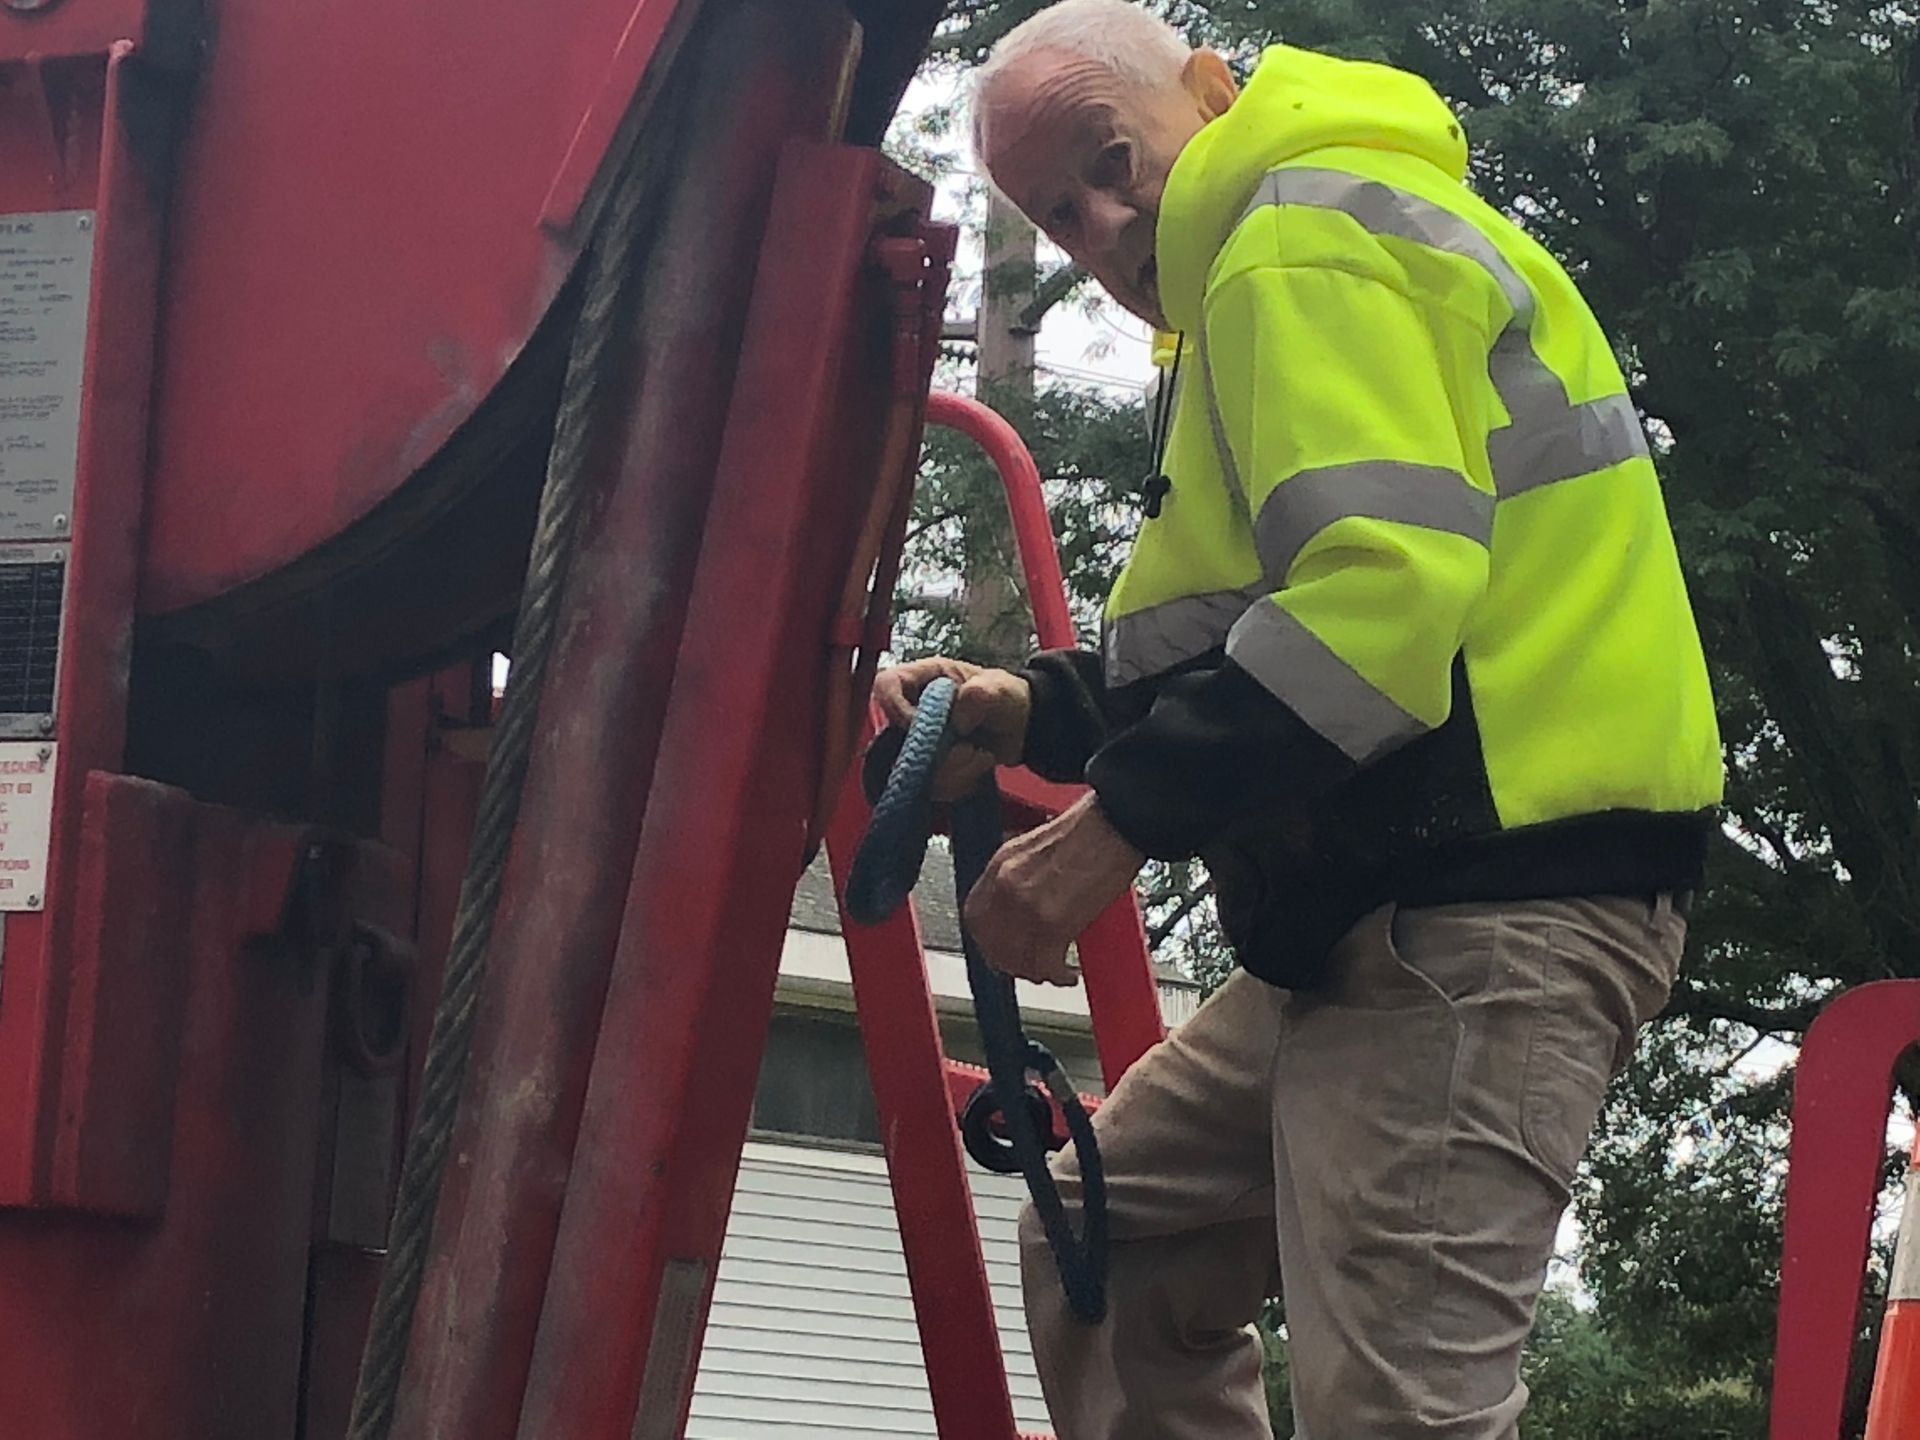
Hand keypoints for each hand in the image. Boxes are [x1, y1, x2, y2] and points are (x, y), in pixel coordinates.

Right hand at [873, 656, 1031, 800]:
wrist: (1021, 728)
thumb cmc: (1006, 697)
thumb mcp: (1000, 689)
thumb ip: (981, 693)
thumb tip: (959, 717)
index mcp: (925, 677)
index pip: (886, 685)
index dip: (894, 706)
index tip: (920, 723)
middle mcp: (914, 708)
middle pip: (892, 736)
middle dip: (933, 751)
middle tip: (966, 749)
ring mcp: (920, 740)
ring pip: (912, 767)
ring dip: (951, 770)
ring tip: (978, 755)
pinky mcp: (929, 766)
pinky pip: (929, 785)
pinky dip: (957, 782)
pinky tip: (977, 765)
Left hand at [963, 793, 1144, 985]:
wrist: (1115, 826)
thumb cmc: (1088, 830)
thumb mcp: (1034, 846)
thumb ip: (1017, 877)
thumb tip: (1015, 906)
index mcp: (1001, 865)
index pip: (975, 916)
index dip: (986, 938)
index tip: (999, 947)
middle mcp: (1007, 887)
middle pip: (992, 943)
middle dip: (1008, 962)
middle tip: (1025, 967)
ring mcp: (1027, 907)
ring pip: (1016, 959)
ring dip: (1033, 972)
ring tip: (1050, 972)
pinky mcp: (1054, 924)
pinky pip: (1045, 964)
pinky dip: (1057, 975)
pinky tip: (1068, 974)